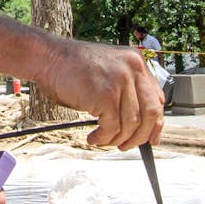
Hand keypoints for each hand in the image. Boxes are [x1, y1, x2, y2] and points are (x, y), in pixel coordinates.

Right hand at [35, 41, 164, 150]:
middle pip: (150, 113)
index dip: (156, 123)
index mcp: (135, 61)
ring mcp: (120, 81)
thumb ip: (125, 87)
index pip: (157, 98)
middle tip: (126, 146)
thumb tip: (136, 122)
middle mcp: (132, 69)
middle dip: (140, 136)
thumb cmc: (71, 66)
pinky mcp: (106, 95)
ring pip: (131, 124)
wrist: (48, 57)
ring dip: (117, 139)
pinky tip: (93, 137)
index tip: (151, 138)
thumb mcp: (107, 70)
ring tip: (103, 140)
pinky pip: (112, 127)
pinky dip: (103, 138)